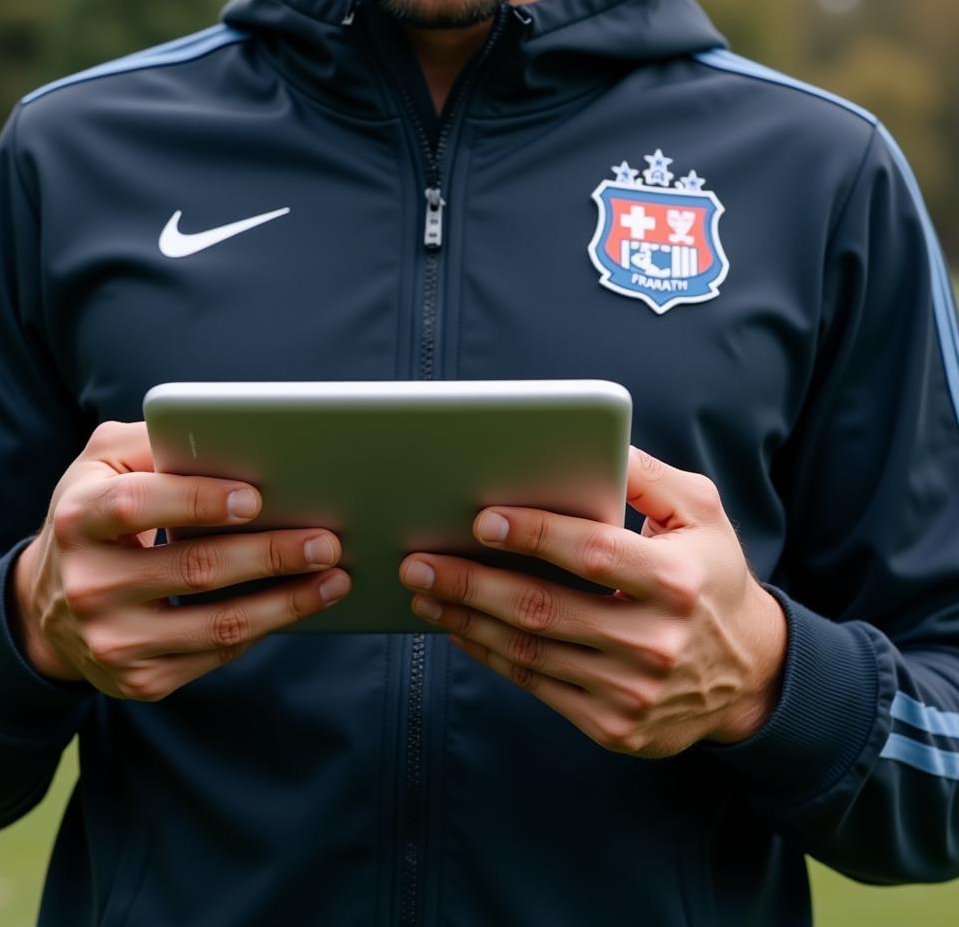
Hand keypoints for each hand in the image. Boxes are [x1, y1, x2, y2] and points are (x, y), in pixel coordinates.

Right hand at [11, 421, 349, 700]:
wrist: (48, 606)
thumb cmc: (94, 515)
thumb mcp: (103, 465)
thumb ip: (153, 442)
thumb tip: (224, 432)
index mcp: (78, 518)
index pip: (138, 506)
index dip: (198, 501)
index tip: (257, 497)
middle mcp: (89, 585)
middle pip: (195, 570)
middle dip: (272, 555)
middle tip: (327, 541)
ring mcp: (113, 641)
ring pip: (217, 626)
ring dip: (287, 603)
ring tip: (335, 578)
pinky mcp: (139, 679)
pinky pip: (217, 655)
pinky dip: (266, 629)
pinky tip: (299, 605)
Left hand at [400, 447, 785, 756]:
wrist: (750, 675)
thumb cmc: (712, 578)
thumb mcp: (700, 515)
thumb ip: (648, 476)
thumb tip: (596, 441)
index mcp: (675, 581)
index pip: (590, 552)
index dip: (533, 534)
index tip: (480, 520)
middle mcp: (654, 641)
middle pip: (542, 609)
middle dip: (470, 583)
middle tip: (419, 562)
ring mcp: (631, 691)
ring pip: (529, 651)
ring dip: (466, 620)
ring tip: (424, 592)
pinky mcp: (614, 726)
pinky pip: (536, 687)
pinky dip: (490, 656)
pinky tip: (460, 630)